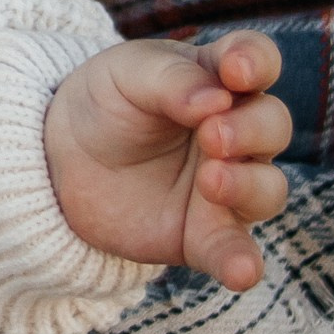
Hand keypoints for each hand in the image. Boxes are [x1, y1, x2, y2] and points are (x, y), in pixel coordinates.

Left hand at [43, 30, 291, 290]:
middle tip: (212, 135)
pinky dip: (242, 262)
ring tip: (211, 180)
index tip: (237, 71)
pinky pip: (236, 252)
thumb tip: (217, 98)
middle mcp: (235, 131)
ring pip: (267, 188)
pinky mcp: (206, 235)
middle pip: (271, 125)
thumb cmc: (105, 102)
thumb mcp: (125, 74)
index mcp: (217, 77)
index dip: (257, 62)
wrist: (61, 162)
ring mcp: (226, 185)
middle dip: (251, 129)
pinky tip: (241, 273)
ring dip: (248, 185)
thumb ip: (171, 79)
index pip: (257, 60)